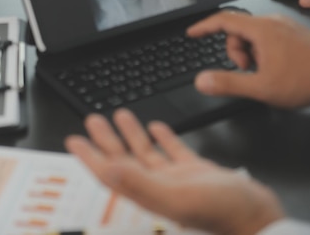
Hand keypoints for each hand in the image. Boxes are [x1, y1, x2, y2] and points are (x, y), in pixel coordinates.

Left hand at [65, 109, 283, 234]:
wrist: (258, 218)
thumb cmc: (224, 214)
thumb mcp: (177, 197)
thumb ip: (141, 184)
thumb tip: (108, 171)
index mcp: (150, 194)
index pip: (111, 172)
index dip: (90, 156)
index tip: (73, 141)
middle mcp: (159, 186)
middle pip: (125, 159)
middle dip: (106, 139)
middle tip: (92, 119)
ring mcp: (177, 179)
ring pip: (146, 153)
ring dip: (131, 134)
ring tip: (119, 114)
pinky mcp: (196, 173)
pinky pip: (173, 152)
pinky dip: (162, 137)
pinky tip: (156, 125)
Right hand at [188, 11, 309, 107]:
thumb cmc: (305, 80)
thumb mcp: (262, 87)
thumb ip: (228, 83)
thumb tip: (202, 80)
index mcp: (261, 29)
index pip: (223, 19)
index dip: (204, 26)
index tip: (191, 33)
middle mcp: (271, 22)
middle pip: (237, 30)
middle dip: (235, 51)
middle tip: (248, 71)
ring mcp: (283, 26)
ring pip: (251, 34)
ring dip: (249, 53)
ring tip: (263, 72)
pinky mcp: (291, 33)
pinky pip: (265, 37)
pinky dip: (261, 51)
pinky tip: (274, 68)